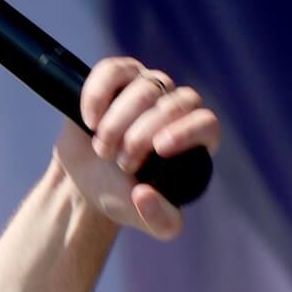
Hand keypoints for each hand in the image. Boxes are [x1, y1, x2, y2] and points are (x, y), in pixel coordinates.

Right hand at [54, 56, 221, 241]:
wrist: (86, 182)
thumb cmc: (124, 197)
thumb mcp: (149, 222)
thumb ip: (159, 220)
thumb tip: (143, 193)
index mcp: (194, 141)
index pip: (206, 123)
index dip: (187, 131)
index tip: (159, 149)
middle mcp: (175, 109)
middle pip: (173, 103)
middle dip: (143, 134)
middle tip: (122, 163)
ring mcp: (147, 87)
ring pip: (144, 86)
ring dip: (118, 122)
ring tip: (103, 150)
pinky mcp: (117, 76)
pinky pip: (114, 69)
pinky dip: (99, 94)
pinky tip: (89, 120)